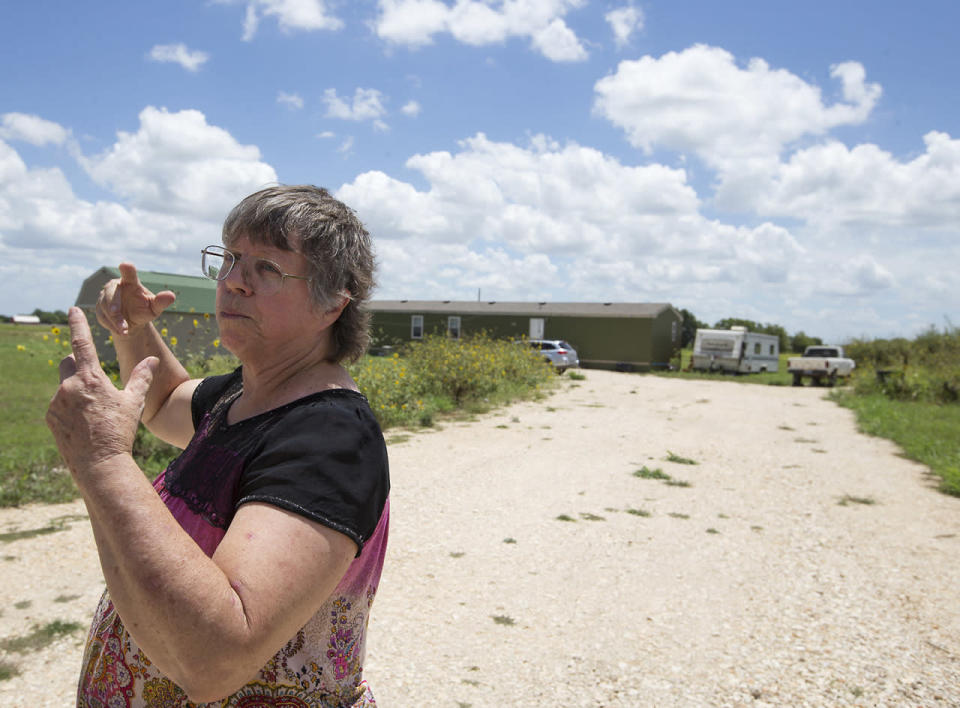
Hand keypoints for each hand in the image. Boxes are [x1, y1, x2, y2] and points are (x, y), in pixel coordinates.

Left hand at [47, 308, 157, 475]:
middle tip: (93, 379)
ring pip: (64, 385)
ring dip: (76, 390)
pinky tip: (84, 423)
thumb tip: (153, 360)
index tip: (74, 309)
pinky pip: (59, 404)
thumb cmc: (120, 431)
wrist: (100, 462)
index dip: (78, 324)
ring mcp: (57, 402)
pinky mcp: (51, 416)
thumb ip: (141, 377)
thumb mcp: (133, 402)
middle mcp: (69, 386)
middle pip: (68, 362)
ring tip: (94, 413)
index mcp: (91, 378)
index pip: (82, 343)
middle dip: (77, 364)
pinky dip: (69, 407)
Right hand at [96, 262, 175, 335]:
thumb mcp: (154, 308)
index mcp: (131, 282)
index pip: (129, 274)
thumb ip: (161, 302)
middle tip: (119, 318)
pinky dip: (111, 325)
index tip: (126, 265)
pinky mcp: (99, 308)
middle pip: (111, 293)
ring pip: (105, 306)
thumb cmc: (144, 310)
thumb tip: (171, 296)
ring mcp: (105, 296)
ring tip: (124, 330)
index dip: (127, 269)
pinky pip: (102, 316)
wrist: (132, 323)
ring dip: (114, 320)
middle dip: (115, 307)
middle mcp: (115, 286)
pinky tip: (120, 331)